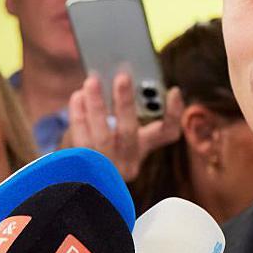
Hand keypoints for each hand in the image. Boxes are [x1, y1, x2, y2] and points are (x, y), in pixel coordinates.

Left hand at [64, 72, 182, 180]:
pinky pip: (82, 140)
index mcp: (144, 147)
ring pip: (103, 137)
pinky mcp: (85, 168)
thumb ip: (124, 108)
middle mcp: (129, 162)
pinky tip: (78, 97)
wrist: (80, 175)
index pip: (168, 133)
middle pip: (129, 132)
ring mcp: (107, 168)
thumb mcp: (120, 129)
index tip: (174, 91)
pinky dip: (79, 116)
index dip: (174, 114)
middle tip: (122, 77)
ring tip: (92, 82)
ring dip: (97, 106)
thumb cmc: (103, 141)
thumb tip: (118, 78)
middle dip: (125, 103)